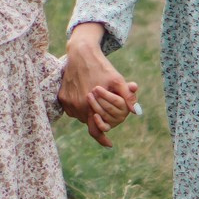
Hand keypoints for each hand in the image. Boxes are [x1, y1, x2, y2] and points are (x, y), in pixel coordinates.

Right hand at [60, 24, 137, 146]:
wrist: (81, 53)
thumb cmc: (101, 67)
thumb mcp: (117, 80)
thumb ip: (127, 97)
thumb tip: (137, 112)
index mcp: (90, 106)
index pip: (95, 131)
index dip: (102, 139)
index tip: (110, 144)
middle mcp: (76, 107)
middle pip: (89, 122)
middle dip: (97, 118)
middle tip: (103, 107)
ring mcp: (67, 102)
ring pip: (80, 115)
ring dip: (88, 112)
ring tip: (94, 99)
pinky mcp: (62, 97)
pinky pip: (72, 108)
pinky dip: (80, 106)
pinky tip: (85, 94)